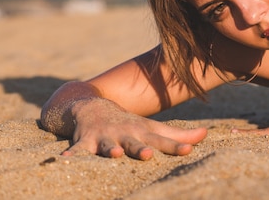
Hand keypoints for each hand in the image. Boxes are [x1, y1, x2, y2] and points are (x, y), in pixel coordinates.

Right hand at [62, 98, 206, 159]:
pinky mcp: (82, 141)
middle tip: (148, 154)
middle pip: (134, 143)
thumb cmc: (128, 124)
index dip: (176, 145)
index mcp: (141, 132)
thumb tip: (206, 135)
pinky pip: (74, 152)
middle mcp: (123, 133)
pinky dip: (69, 158)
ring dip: (109, 149)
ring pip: (106, 146)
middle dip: (140, 149)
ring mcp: (103, 137)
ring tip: (114, 154)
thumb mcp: (151, 128)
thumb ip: (177, 135)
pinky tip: (63, 163)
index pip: (162, 140)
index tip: (190, 150)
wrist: (92, 105)